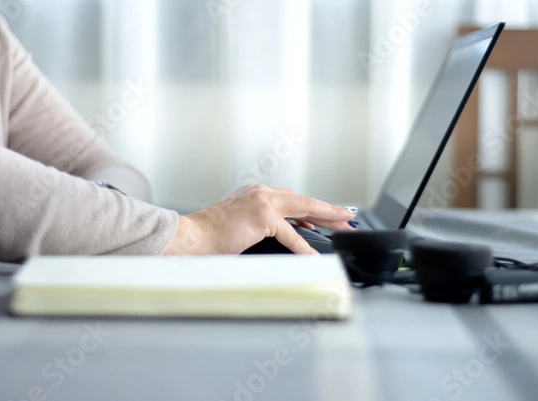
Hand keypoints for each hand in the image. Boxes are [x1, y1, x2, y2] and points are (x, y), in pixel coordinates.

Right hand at [164, 185, 356, 254]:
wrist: (191, 236)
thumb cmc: (209, 236)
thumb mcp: (240, 225)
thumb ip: (261, 226)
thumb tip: (283, 237)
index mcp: (255, 194)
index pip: (291, 199)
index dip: (312, 208)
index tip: (327, 215)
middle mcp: (261, 193)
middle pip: (303, 201)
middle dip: (327, 211)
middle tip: (346, 218)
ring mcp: (262, 202)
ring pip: (303, 209)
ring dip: (326, 219)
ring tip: (343, 227)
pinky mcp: (261, 216)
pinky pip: (289, 233)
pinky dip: (302, 246)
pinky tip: (313, 254)